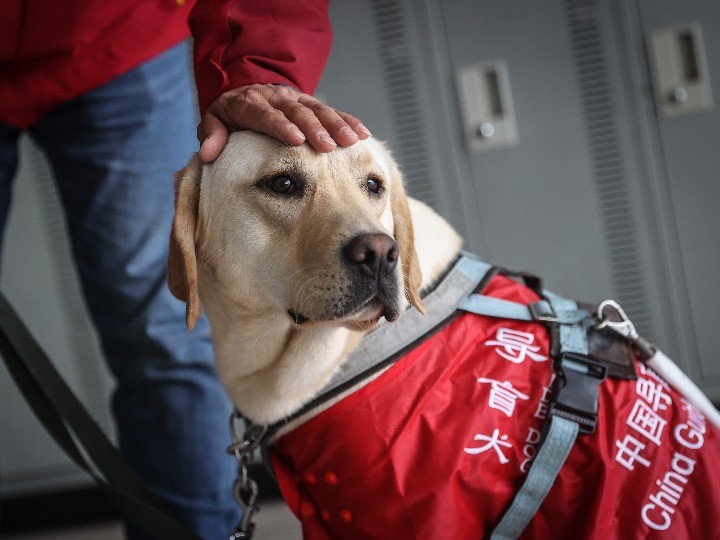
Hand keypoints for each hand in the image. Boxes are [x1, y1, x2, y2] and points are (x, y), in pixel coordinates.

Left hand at [197, 84, 371, 161]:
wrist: (246, 89)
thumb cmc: (231, 114)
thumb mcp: (214, 120)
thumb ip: (212, 135)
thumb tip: (209, 153)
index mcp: (251, 104)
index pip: (267, 115)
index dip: (282, 126)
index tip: (296, 139)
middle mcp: (277, 98)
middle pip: (298, 112)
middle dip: (315, 128)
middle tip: (328, 146)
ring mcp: (296, 99)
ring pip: (319, 110)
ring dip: (337, 125)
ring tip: (351, 141)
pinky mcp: (311, 103)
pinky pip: (332, 110)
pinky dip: (348, 120)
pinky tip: (363, 134)